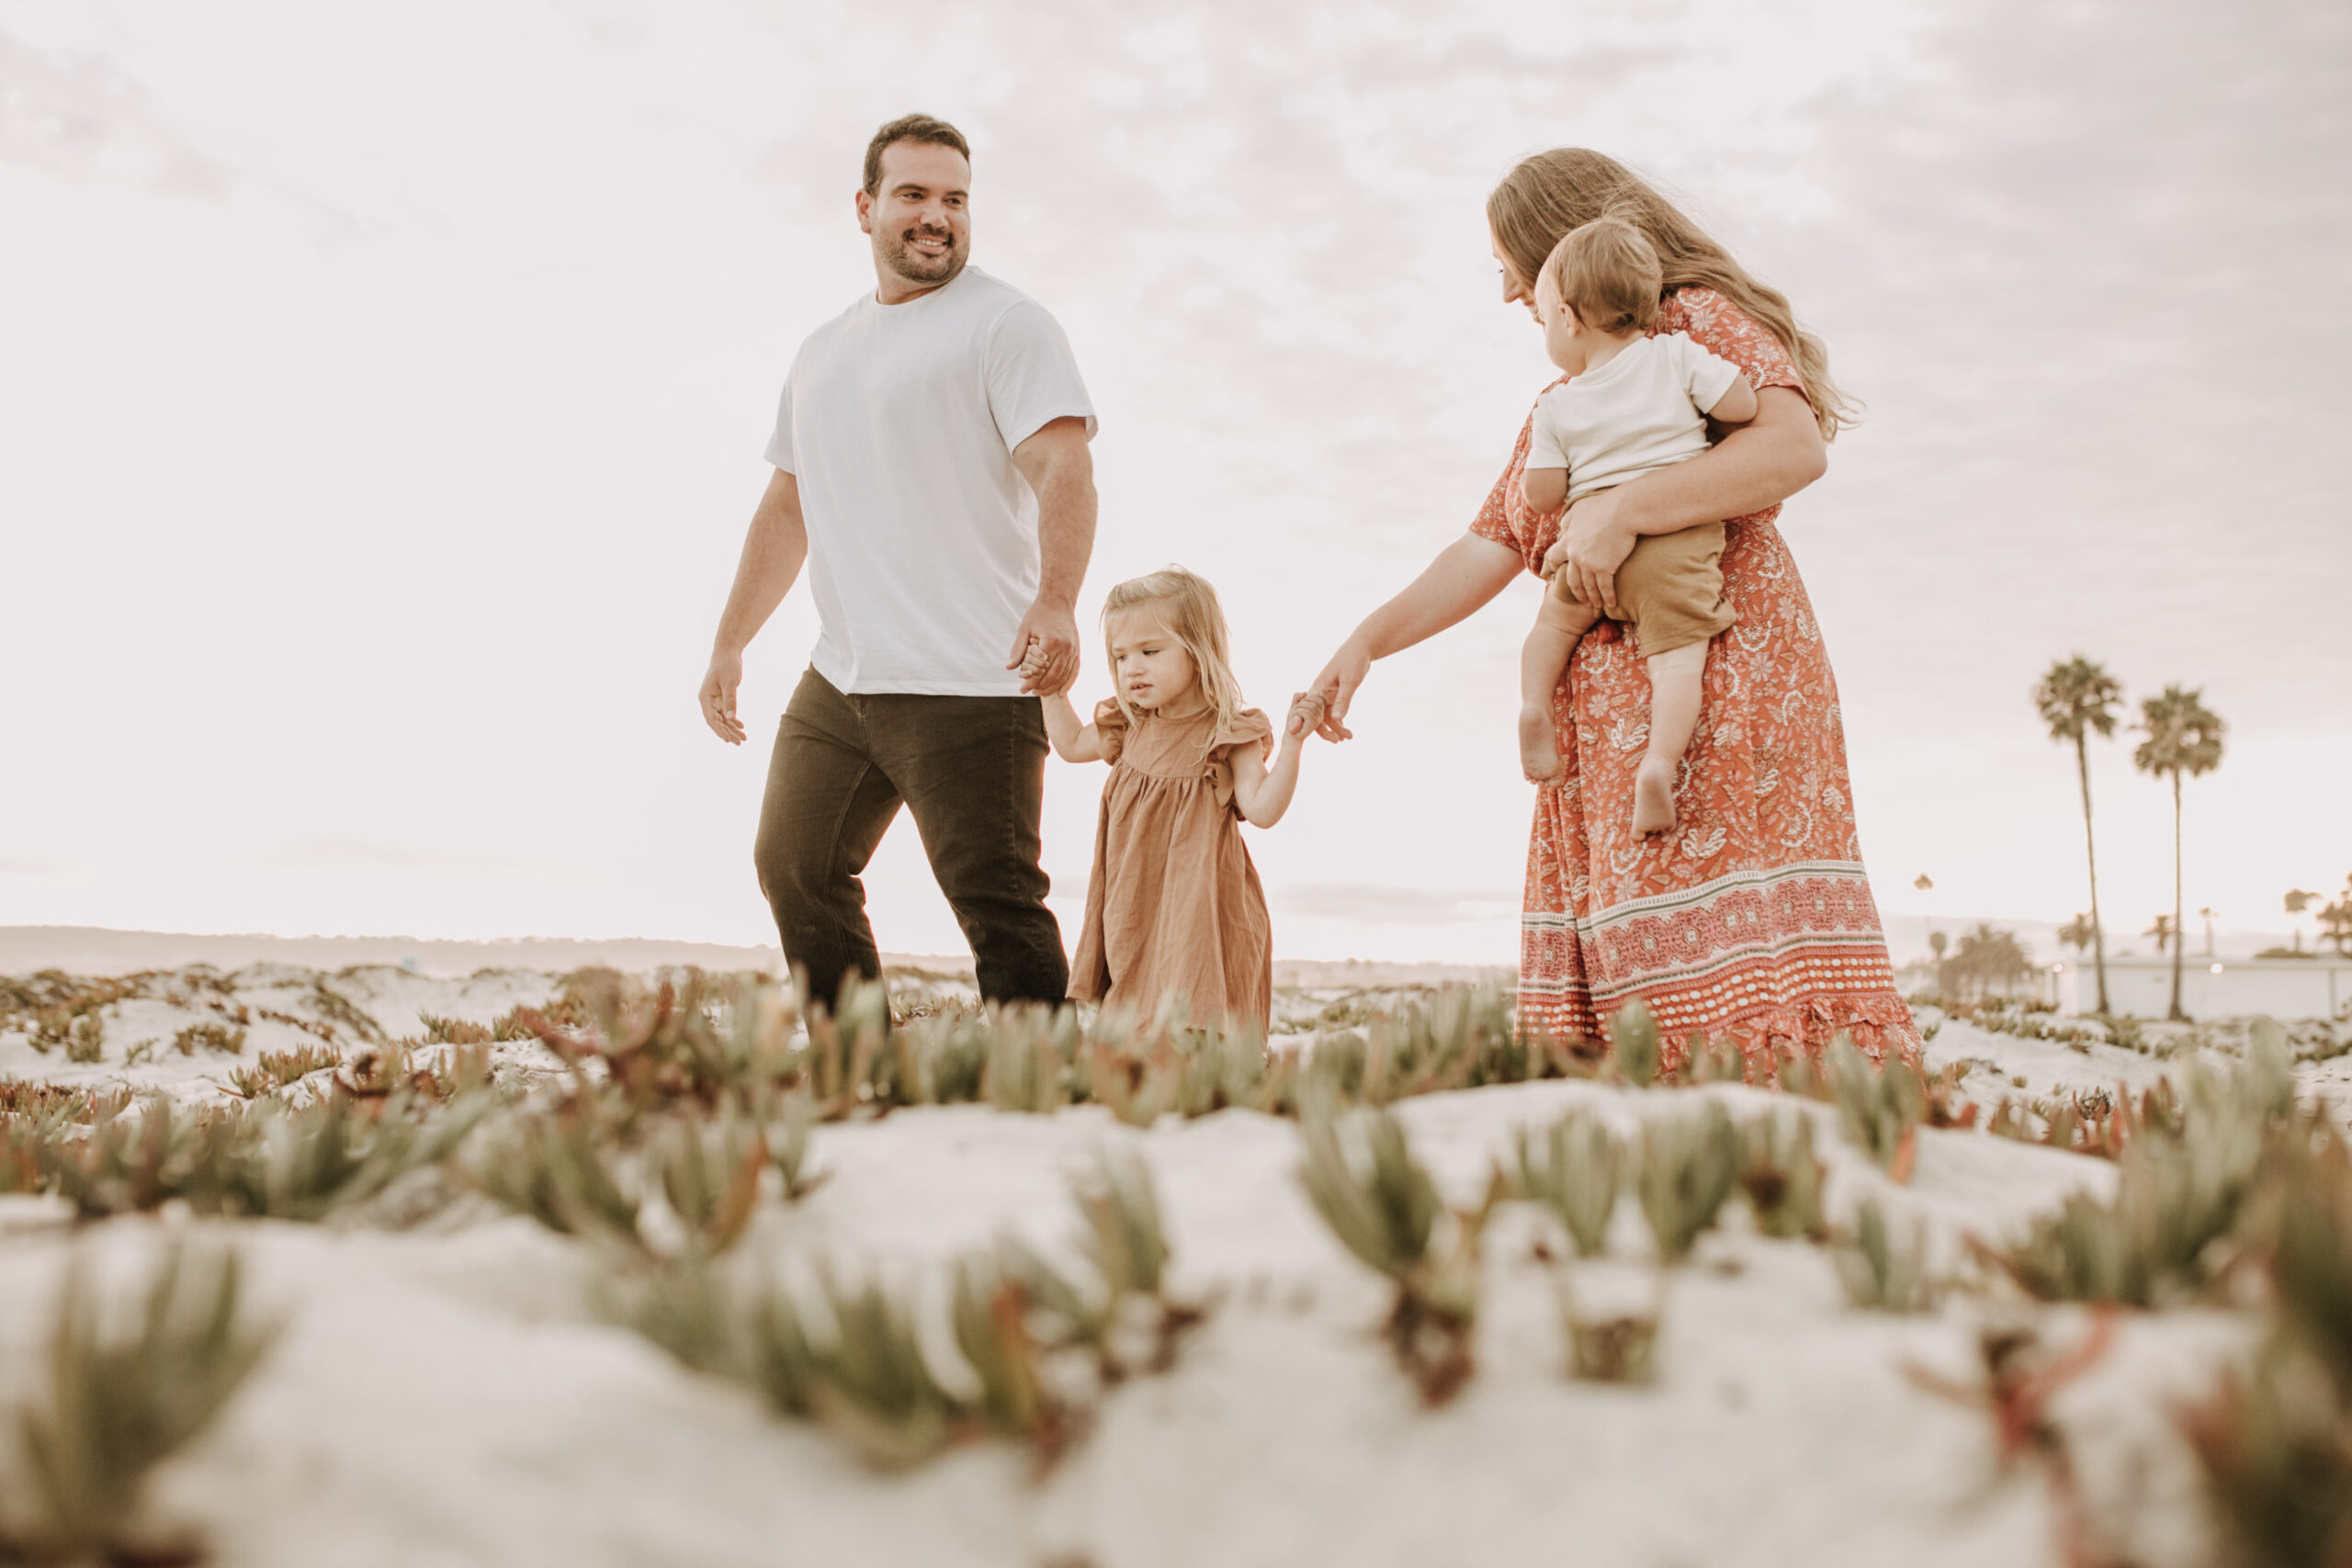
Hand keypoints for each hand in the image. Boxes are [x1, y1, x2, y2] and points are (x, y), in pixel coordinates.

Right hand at [699, 650, 746, 744]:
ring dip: (732, 728)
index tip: (728, 740)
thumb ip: (730, 700)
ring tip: (743, 739)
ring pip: (722, 718)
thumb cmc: (727, 665)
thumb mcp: (730, 683)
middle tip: (740, 743)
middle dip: (728, 733)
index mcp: (705, 698)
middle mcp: (707, 700)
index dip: (719, 731)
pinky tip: (741, 726)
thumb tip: (730, 718)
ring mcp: (714, 700)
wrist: (727, 652)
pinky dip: (733, 719)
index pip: (711, 719)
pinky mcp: (721, 697)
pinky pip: (726, 712)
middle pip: (717, 721)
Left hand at [1008, 598, 1078, 695]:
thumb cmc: (1039, 614)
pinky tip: (1061, 692)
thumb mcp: (1024, 629)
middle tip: (1030, 693)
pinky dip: (1068, 682)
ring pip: (1064, 675)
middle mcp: (1065, 647)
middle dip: (1041, 686)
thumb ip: (1018, 649)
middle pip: (1053, 675)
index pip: (1040, 668)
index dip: (1031, 681)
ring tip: (1041, 693)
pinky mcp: (1077, 650)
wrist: (1058, 601)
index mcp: (1051, 641)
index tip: (1022, 689)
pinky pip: (1075, 670)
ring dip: (1053, 687)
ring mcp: (1074, 649)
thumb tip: (1009, 667)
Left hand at [1284, 690, 1326, 743]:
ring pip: (1308, 704)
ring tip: (1297, 718)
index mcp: (1319, 707)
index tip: (1300, 705)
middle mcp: (1321, 712)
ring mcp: (1319, 717)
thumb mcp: (1294, 705)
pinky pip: (1306, 712)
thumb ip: (1298, 697)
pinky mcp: (1314, 723)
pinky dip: (1298, 715)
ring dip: (1297, 710)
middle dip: (1300, 703)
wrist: (1291, 737)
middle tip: (1297, 713)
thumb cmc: (1293, 722)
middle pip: (1312, 697)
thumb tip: (1304, 693)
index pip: (1319, 694)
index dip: (1309, 696)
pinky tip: (1297, 721)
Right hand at [1297, 639, 1369, 741]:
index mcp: (1318, 688)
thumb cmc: (1353, 661)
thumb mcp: (1350, 681)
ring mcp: (1326, 693)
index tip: (1318, 737)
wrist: (1360, 649)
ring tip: (1348, 737)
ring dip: (1336, 726)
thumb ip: (1343, 700)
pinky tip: (1345, 730)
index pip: (1310, 711)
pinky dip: (1338, 720)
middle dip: (1326, 730)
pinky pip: (1333, 711)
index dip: (1310, 726)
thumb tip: (1337, 719)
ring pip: (1327, 715)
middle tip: (1339, 741)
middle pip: (1317, 716)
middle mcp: (1319, 692)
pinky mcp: (1334, 694)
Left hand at [1542, 487, 1637, 617]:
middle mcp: (1575, 554)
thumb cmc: (1606, 505)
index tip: (1548, 575)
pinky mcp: (1604, 568)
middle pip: (1571, 578)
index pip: (1553, 556)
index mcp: (1568, 540)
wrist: (1625, 509)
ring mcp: (1588, 562)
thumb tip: (1562, 525)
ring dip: (1592, 597)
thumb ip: (1569, 519)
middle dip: (1575, 590)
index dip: (1550, 566)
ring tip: (1596, 605)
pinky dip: (1607, 597)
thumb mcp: (1580, 508)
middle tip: (1579, 598)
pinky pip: (1604, 588)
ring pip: (1587, 586)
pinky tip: (1611, 604)